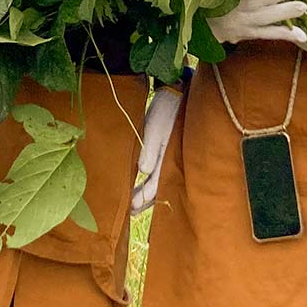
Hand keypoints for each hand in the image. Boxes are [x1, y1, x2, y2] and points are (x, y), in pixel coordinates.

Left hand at [131, 87, 182, 215]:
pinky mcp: (165, 150)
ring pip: (158, 182)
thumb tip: (143, 172)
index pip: (155, 186)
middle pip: (157, 188)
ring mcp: (168, 157)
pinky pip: (158, 171)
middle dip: (145, 201)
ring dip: (147, 194)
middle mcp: (169, 161)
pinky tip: (144, 184)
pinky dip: (151, 181)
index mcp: (168, 159)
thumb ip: (150, 150)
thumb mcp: (155, 128)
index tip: (131, 208)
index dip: (143, 198)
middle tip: (130, 213)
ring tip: (135, 207)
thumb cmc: (166, 110)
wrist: (176, 92)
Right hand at [207, 0, 306, 44]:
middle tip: (302, 7)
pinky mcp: (248, 35)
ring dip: (288, 25)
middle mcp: (239, 16)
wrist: (199, 23)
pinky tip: (302, 37)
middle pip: (262, 14)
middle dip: (282, 11)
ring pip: (268, 27)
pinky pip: (268, 35)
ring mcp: (245, 27)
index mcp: (229, 0)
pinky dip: (285, 35)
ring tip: (305, 21)